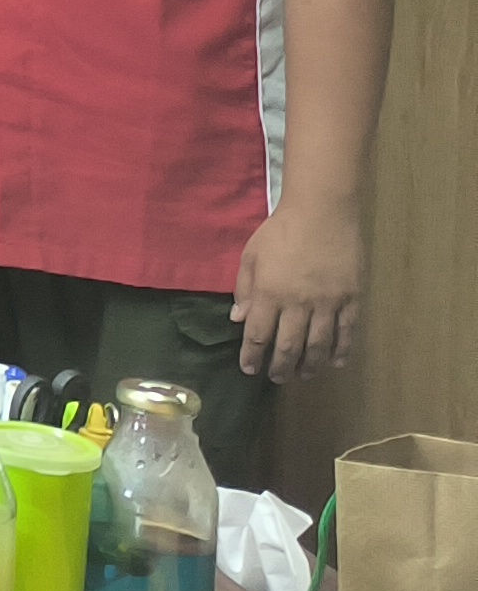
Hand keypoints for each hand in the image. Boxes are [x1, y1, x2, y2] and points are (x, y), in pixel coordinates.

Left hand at [230, 199, 366, 379]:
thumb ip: (244, 289)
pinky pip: (347, 332)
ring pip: (319, 345)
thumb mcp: (251, 255)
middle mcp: (298, 303)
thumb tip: (239, 319)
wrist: (323, 212)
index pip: (258, 335)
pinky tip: (336, 363)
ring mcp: (328, 303)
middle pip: (289, 346)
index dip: (253, 356)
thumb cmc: (281, 231)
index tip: (250, 369)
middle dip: (281, 367)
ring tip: (304, 375)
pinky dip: (341, 351)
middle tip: (278, 378)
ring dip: (311, 365)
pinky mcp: (351, 299)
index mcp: (270, 293)